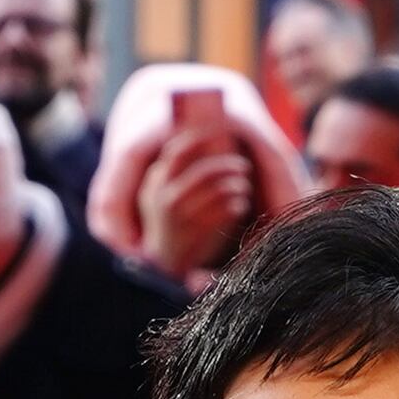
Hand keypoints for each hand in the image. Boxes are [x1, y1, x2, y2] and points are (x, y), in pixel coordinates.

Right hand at [138, 132, 264, 277]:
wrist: (160, 264)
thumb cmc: (164, 222)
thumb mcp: (154, 195)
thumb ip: (168, 172)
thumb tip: (194, 139)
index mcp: (155, 185)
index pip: (177, 152)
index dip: (198, 139)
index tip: (217, 133)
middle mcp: (166, 199)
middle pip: (205, 172)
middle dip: (229, 166)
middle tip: (243, 166)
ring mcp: (182, 218)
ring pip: (219, 191)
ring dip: (237, 186)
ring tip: (242, 188)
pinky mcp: (198, 234)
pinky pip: (226, 211)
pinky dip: (237, 205)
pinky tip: (239, 206)